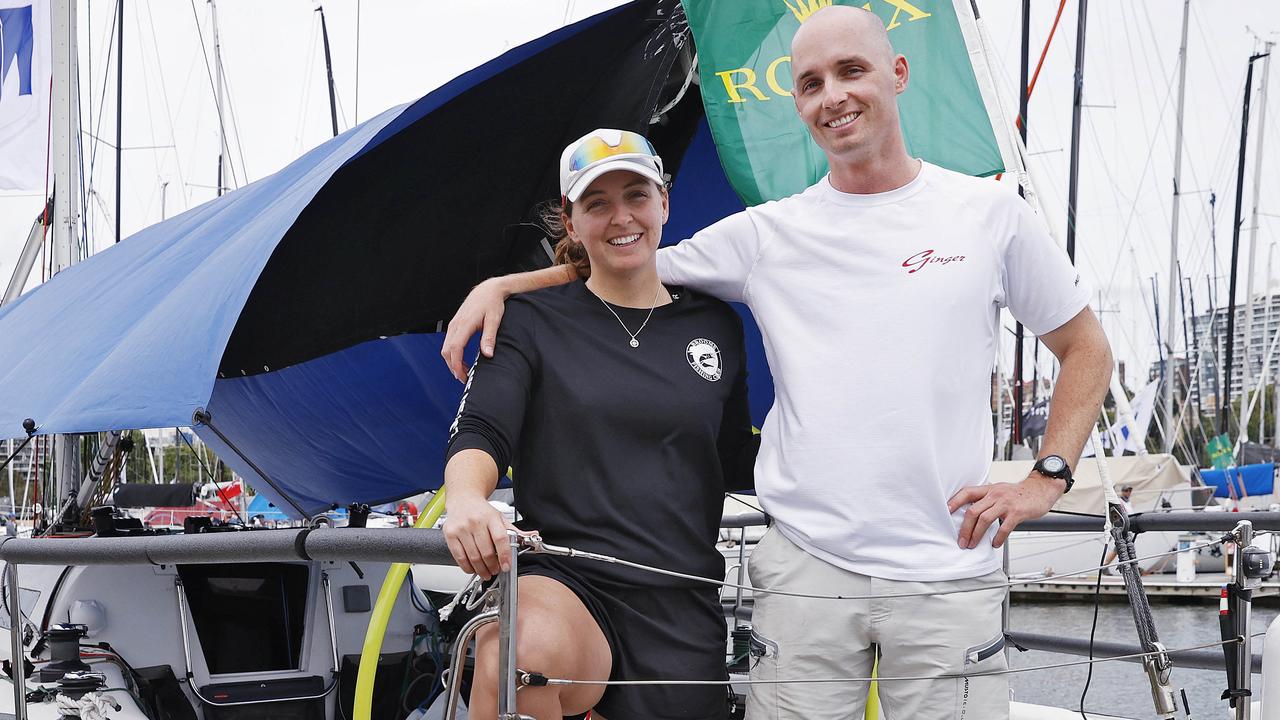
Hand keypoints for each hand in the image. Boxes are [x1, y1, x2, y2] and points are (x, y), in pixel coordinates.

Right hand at [441, 278, 509, 382]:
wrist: (488, 289)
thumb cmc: (492, 302)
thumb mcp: (494, 320)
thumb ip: (489, 337)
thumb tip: (487, 354)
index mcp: (464, 324)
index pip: (455, 348)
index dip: (457, 365)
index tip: (463, 376)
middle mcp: (455, 324)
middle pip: (447, 351)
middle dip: (453, 366)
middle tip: (465, 378)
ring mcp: (453, 324)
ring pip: (446, 347)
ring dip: (452, 361)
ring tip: (464, 371)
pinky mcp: (455, 324)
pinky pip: (449, 342)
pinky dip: (452, 354)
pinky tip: (461, 360)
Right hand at [442, 494, 519, 578]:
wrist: (463, 499)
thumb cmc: (482, 511)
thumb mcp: (500, 517)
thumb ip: (515, 531)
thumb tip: (533, 536)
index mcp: (491, 517)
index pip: (500, 539)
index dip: (505, 556)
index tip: (506, 566)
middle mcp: (476, 522)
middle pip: (487, 551)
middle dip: (492, 566)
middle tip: (495, 570)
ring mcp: (462, 528)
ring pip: (473, 556)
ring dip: (481, 569)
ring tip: (485, 572)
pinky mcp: (450, 534)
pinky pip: (459, 557)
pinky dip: (467, 567)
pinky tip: (472, 568)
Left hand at [947, 474, 1063, 548]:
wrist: (1041, 488)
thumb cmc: (1019, 493)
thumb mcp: (1000, 490)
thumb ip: (987, 500)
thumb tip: (972, 515)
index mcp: (989, 489)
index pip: (967, 492)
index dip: (955, 501)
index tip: (946, 512)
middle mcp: (995, 495)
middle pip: (973, 511)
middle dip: (964, 529)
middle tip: (961, 541)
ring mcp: (1006, 503)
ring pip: (984, 520)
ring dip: (976, 535)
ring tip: (973, 545)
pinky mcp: (1017, 512)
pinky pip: (1004, 527)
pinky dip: (997, 538)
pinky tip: (995, 544)